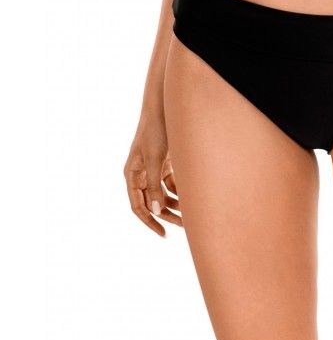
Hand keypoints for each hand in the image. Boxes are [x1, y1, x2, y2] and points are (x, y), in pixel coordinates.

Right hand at [124, 113, 182, 236]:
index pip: (138, 206)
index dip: (149, 221)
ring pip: (164, 194)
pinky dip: (181, 190)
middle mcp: (142, 174)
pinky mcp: (166, 163)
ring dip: (176, 203)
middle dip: (167, 214)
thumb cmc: (155, 130)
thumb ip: (155, 185)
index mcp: (132, 175)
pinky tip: (193, 197)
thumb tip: (156, 211)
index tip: (163, 233)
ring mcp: (154, 168)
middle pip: (153, 202)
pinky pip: (172, 183)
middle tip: (185, 226)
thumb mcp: (155, 159)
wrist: (164, 106)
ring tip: (192, 213)